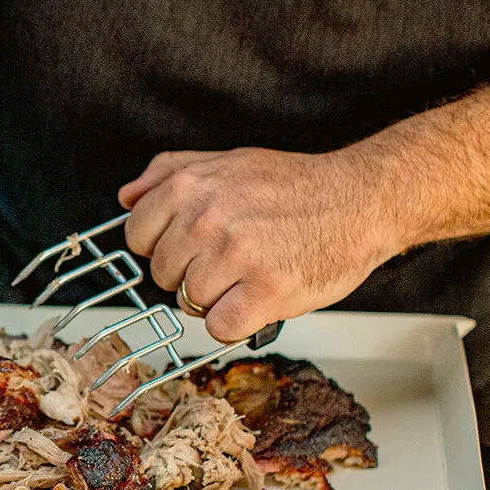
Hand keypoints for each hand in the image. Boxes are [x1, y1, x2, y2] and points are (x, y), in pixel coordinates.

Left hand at [118, 146, 406, 341]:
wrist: (363, 199)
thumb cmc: (297, 186)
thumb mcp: (228, 161)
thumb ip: (171, 173)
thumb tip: (126, 197)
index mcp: (192, 186)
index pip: (138, 237)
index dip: (164, 247)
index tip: (191, 245)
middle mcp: (208, 219)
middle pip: (164, 275)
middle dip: (192, 274)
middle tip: (231, 260)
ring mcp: (236, 255)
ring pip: (190, 304)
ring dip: (218, 299)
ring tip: (250, 275)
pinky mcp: (265, 290)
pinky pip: (219, 328)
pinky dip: (237, 323)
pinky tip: (257, 300)